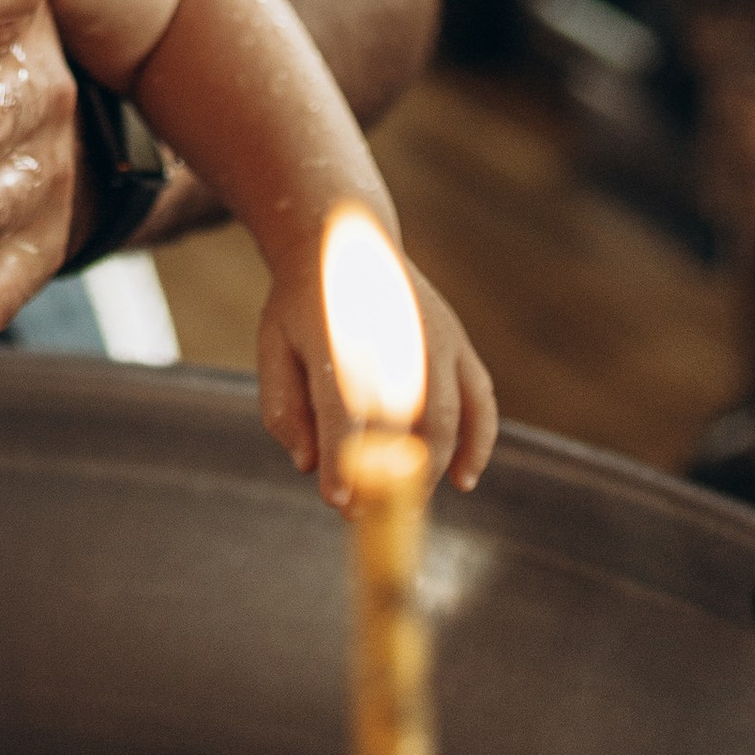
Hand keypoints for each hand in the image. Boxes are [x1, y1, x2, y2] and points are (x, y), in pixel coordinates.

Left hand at [255, 245, 498, 505]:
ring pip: (446, 415)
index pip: (341, 405)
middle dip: (391, 477)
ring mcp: (433, 335)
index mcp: (336, 330)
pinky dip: (479, 442)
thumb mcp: (274, 346)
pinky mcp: (458, 342)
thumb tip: (309, 466)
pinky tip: (464, 480)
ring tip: (405, 508)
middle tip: (370, 518)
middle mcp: (392, 331)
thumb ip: (283, 408)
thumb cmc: (302, 306)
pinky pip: (480, 400)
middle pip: (403, 418)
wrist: (346, 236)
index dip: (343, 458)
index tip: (341, 503)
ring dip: (430, 469)